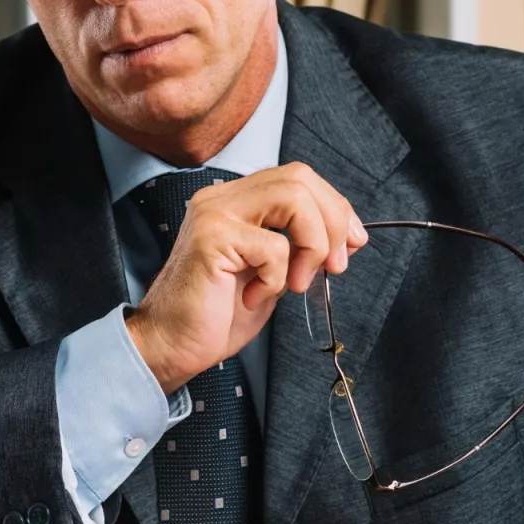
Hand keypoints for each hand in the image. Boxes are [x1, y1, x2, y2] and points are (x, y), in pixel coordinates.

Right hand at [125, 163, 367, 392]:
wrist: (171, 346)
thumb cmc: (215, 316)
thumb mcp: (271, 275)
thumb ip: (299, 248)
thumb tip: (347, 237)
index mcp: (235, 202)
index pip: (296, 178)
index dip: (334, 206)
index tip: (352, 243)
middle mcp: (221, 199)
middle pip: (299, 177)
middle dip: (333, 221)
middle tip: (334, 266)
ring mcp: (214, 214)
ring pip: (293, 197)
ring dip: (313, 244)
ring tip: (298, 282)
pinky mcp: (212, 238)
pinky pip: (274, 246)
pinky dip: (277, 278)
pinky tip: (253, 297)